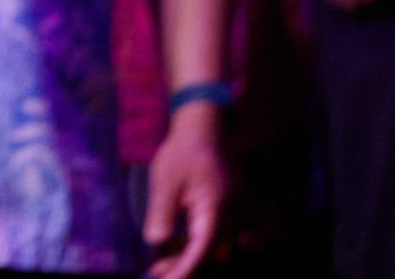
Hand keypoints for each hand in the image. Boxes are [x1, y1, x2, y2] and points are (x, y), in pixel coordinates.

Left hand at [143, 108, 229, 278]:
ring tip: (161, 261)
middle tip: (155, 269)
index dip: (184, 271)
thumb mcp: (165, 180)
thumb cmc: (183, 152)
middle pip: (211, 256)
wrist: (205, 130)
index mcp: (215, 210)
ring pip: (217, 249)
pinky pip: (222, 238)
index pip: (201, 252)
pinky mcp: (236, 214)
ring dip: (192, 256)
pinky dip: (201, 245)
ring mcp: (239, 216)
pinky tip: (177, 245)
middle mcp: (233, 218)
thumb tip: (156, 242)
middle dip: (185, 266)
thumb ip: (162, 212)